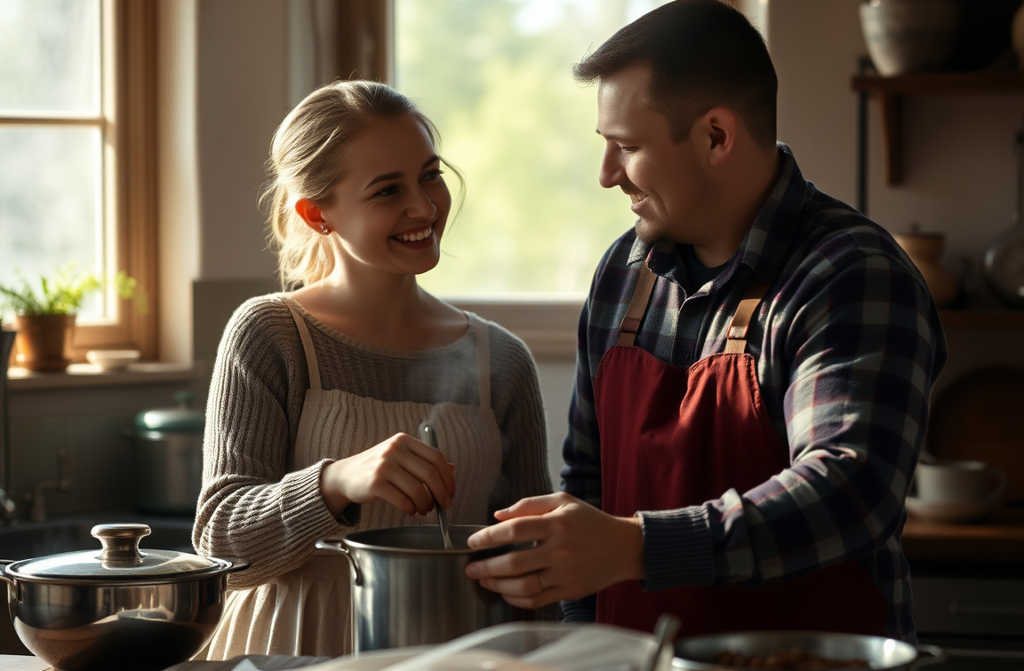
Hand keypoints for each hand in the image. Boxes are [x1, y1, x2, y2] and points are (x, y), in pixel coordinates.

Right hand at [320, 432, 454, 516]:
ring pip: (418, 490)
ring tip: (423, 509)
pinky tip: (410, 510)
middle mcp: (394, 449)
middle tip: (443, 506)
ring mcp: (384, 465)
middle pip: (430, 474)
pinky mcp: (375, 483)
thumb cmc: (378, 468)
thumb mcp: (401, 458)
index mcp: (404, 440)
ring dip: (425, 504)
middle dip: (441, 494)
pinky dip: (411, 509)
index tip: (451, 492)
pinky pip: (403, 500)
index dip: (448, 478)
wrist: (346, 475)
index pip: (436, 458)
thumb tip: (452, 470)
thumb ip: (424, 462)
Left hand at [463, 492, 643, 608]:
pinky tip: (505, 592)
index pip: (515, 530)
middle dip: (486, 567)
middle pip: (515, 562)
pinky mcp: (569, 591)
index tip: (473, 542)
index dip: (489, 536)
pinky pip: (537, 600)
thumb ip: (529, 504)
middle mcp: (560, 550)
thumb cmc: (590, 521)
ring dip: (497, 585)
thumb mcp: (563, 501)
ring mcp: (565, 574)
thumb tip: (498, 515)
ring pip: (524, 585)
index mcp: (557, 524)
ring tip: (483, 580)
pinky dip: (516, 599)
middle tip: (470, 568)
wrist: (623, 547)